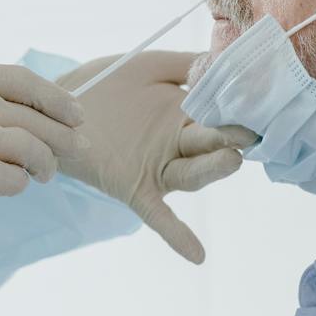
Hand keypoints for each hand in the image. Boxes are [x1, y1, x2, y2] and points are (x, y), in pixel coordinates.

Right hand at [0, 61, 87, 238]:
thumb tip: (33, 115)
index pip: (20, 79)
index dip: (56, 98)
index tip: (77, 114)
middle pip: (30, 115)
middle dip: (62, 134)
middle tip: (78, 149)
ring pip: (28, 145)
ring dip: (45, 162)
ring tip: (45, 174)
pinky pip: (10, 178)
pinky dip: (19, 184)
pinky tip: (14, 186)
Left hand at [55, 51, 250, 263]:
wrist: (57, 105)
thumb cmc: (105, 83)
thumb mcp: (149, 66)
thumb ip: (187, 64)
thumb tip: (226, 60)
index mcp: (185, 116)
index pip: (220, 116)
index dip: (237, 111)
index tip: (259, 103)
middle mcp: (177, 145)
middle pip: (211, 145)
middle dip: (231, 139)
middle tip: (249, 133)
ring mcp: (158, 168)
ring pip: (192, 174)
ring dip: (212, 171)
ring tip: (231, 160)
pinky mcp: (135, 189)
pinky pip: (158, 216)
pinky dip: (177, 235)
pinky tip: (197, 255)